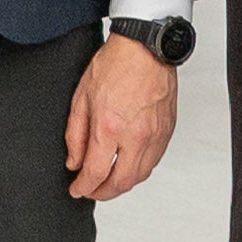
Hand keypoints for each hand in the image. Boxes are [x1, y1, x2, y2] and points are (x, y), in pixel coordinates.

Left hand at [65, 35, 178, 201]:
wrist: (145, 48)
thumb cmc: (114, 66)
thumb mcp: (81, 98)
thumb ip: (76, 135)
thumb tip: (75, 161)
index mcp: (110, 127)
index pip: (96, 172)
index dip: (83, 187)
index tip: (76, 190)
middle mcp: (136, 135)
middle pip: (121, 182)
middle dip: (103, 193)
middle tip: (90, 191)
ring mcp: (155, 135)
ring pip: (140, 176)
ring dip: (122, 185)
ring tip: (107, 182)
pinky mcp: (167, 131)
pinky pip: (153, 161)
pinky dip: (138, 171)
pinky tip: (126, 167)